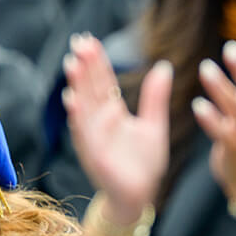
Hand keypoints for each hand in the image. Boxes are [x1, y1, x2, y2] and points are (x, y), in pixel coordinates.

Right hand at [62, 34, 169, 221]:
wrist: (141, 196)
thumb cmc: (145, 163)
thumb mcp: (154, 125)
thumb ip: (155, 97)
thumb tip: (164, 66)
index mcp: (113, 113)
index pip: (103, 82)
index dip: (97, 62)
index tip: (90, 40)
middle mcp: (99, 122)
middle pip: (91, 89)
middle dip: (84, 66)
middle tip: (79, 41)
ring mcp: (94, 137)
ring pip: (83, 106)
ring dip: (77, 85)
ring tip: (72, 63)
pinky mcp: (94, 154)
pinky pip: (84, 133)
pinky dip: (78, 117)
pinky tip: (72, 100)